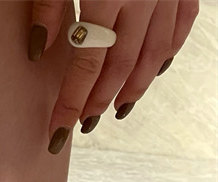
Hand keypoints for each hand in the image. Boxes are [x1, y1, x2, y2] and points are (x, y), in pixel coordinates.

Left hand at [29, 0, 198, 152]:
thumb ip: (49, 6)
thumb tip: (37, 49)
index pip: (86, 65)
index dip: (71, 103)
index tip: (57, 133)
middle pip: (121, 66)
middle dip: (101, 101)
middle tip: (84, 124)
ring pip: (156, 53)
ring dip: (136, 87)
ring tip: (118, 109)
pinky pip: (182, 25)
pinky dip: (167, 53)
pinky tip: (154, 72)